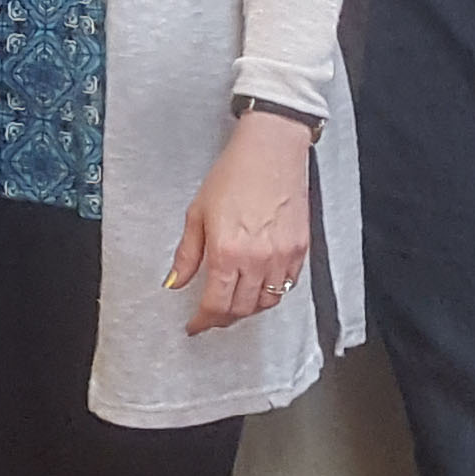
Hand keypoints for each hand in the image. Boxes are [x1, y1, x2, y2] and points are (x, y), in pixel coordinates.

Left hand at [166, 108, 317, 334]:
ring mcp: (282, 256)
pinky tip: (259, 285)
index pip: (215, 304)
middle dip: (223, 318)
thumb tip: (175, 282)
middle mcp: (257, 259)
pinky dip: (272, 293)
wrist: (272, 149)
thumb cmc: (235, 174)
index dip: (202, 321)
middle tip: (211, 316)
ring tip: (234, 302)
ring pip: (266, 303)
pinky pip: (288, 286)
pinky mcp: (300, 250)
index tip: (195, 326)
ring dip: (248, 309)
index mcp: (226, 252)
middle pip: (240, 309)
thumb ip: (187, 254)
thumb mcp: (198, 212)